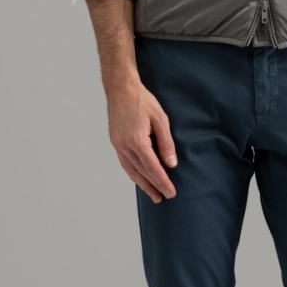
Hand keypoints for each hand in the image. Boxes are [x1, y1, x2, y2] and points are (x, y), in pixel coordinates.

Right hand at [107, 77, 177, 202]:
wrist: (121, 89)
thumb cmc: (142, 101)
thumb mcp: (160, 119)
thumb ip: (166, 143)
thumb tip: (171, 164)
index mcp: (137, 140)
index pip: (153, 168)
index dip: (162, 182)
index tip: (171, 192)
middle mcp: (125, 145)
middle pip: (141, 172)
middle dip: (153, 186)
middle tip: (164, 197)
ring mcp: (118, 144)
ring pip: (131, 170)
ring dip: (142, 184)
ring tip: (153, 194)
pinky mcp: (115, 142)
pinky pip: (124, 163)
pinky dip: (133, 173)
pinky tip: (139, 178)